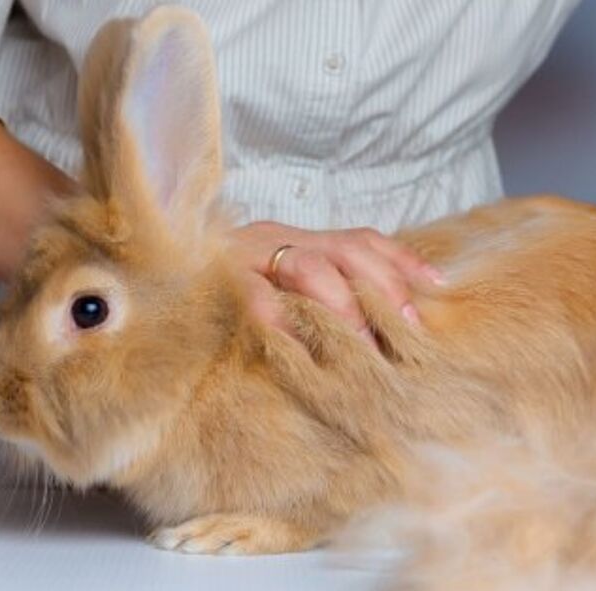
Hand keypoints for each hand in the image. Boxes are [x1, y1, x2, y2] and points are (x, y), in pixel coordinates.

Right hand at [228, 221, 443, 342]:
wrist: (158, 269)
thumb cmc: (228, 289)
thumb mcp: (281, 283)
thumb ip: (323, 291)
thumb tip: (386, 320)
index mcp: (300, 237)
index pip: (363, 239)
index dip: (402, 262)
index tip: (437, 288)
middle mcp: (278, 238)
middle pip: (345, 251)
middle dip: (382, 291)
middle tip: (406, 334)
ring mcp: (246, 255)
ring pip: (308, 268)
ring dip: (342, 308)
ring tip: (363, 348)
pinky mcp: (216, 280)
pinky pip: (253, 296)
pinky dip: (279, 318)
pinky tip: (298, 345)